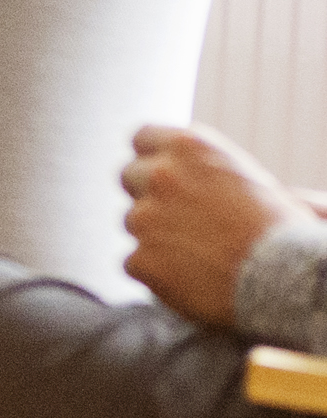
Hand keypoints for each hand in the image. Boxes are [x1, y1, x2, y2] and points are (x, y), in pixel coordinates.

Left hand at [123, 121, 310, 330]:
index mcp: (190, 147)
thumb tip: (186, 170)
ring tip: (202, 254)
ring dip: (155, 236)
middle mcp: (161, 176)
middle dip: (147, 194)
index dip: (151, 158)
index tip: (159, 174)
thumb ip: (205, 169)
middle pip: (129, 176)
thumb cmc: (282, 231)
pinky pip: (136, 263)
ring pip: (133, 223)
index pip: (143, 138)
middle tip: (179, 217)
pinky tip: (193, 278)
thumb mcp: (251, 180)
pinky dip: (157, 272)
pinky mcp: (140, 259)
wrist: (288, 279)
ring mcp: (144, 218)